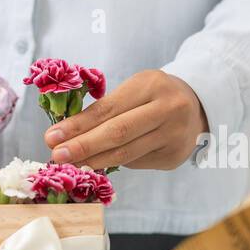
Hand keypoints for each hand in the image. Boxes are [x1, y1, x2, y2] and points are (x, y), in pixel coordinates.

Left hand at [45, 69, 208, 169]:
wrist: (197, 105)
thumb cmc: (154, 95)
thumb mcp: (134, 89)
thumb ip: (106, 108)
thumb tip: (66, 135)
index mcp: (152, 85)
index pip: (108, 109)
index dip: (79, 125)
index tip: (52, 136)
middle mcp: (167, 109)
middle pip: (118, 133)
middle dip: (83, 146)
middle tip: (57, 155)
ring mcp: (174, 135)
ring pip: (127, 153)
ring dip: (94, 160)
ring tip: (71, 164)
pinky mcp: (174, 156)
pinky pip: (137, 162)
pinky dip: (115, 163)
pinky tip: (98, 163)